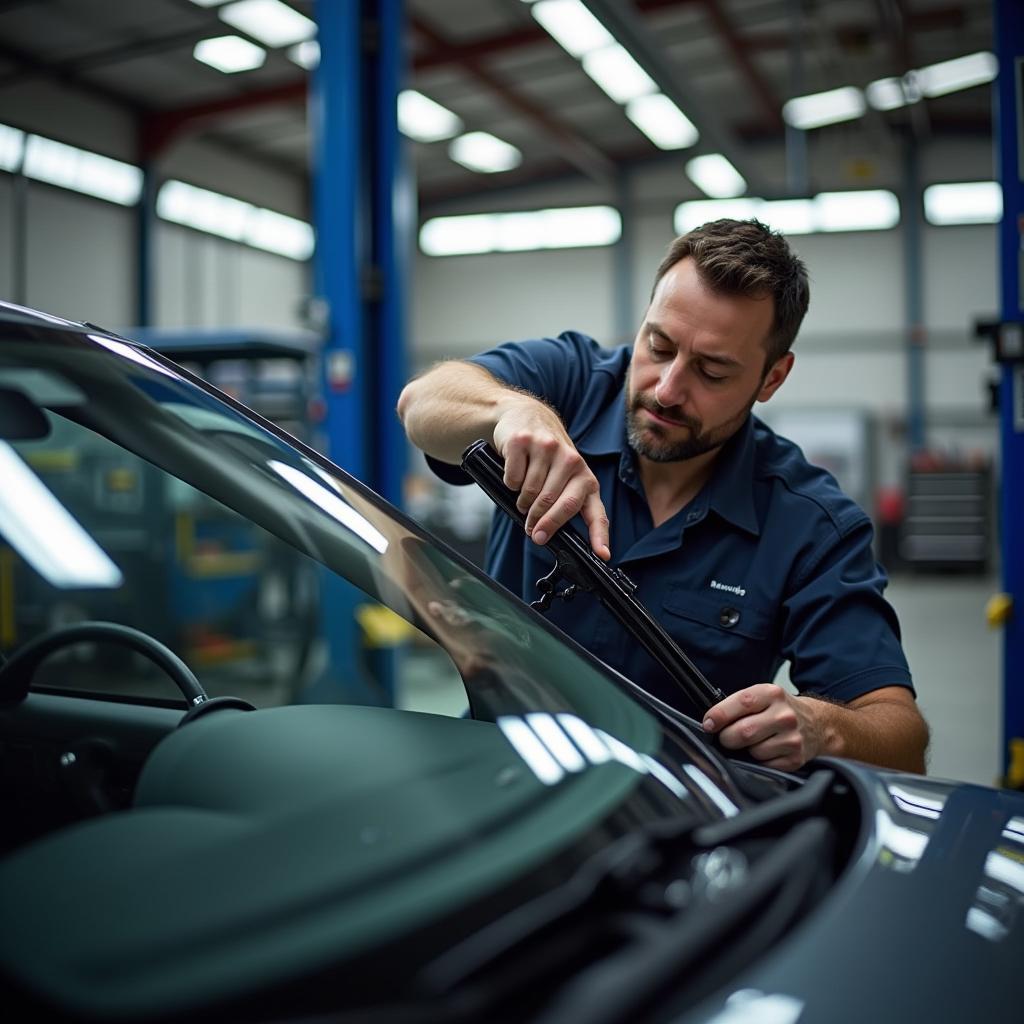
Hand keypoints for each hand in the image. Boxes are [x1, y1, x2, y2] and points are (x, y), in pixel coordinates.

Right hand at [492, 399, 609, 559]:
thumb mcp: (563, 478)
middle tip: (533, 532)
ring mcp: (547, 449)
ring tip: (523, 500)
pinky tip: (514, 477)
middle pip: (557, 505)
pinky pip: (513, 478)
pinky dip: (510, 484)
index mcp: (585, 478)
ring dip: (523, 504)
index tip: (602, 555)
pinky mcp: (523, 442)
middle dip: (542, 524)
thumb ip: (563, 502)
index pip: (595, 512)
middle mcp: (571, 461)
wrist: (527, 416)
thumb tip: (550, 535)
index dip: (599, 535)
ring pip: (532, 493)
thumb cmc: (547, 456)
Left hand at [701, 684, 826, 770]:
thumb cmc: (780, 710)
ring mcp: (792, 738)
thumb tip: (710, 722)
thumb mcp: (762, 696)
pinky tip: (767, 750)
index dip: (720, 715)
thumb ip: (737, 705)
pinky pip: (764, 765)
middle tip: (727, 737)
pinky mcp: (795, 759)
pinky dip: (759, 761)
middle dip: (727, 737)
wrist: (817, 724)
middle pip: (744, 732)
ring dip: (746, 750)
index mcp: (772, 694)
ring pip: (754, 751)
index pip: (742, 703)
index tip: (708, 723)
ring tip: (754, 741)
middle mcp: (784, 715)